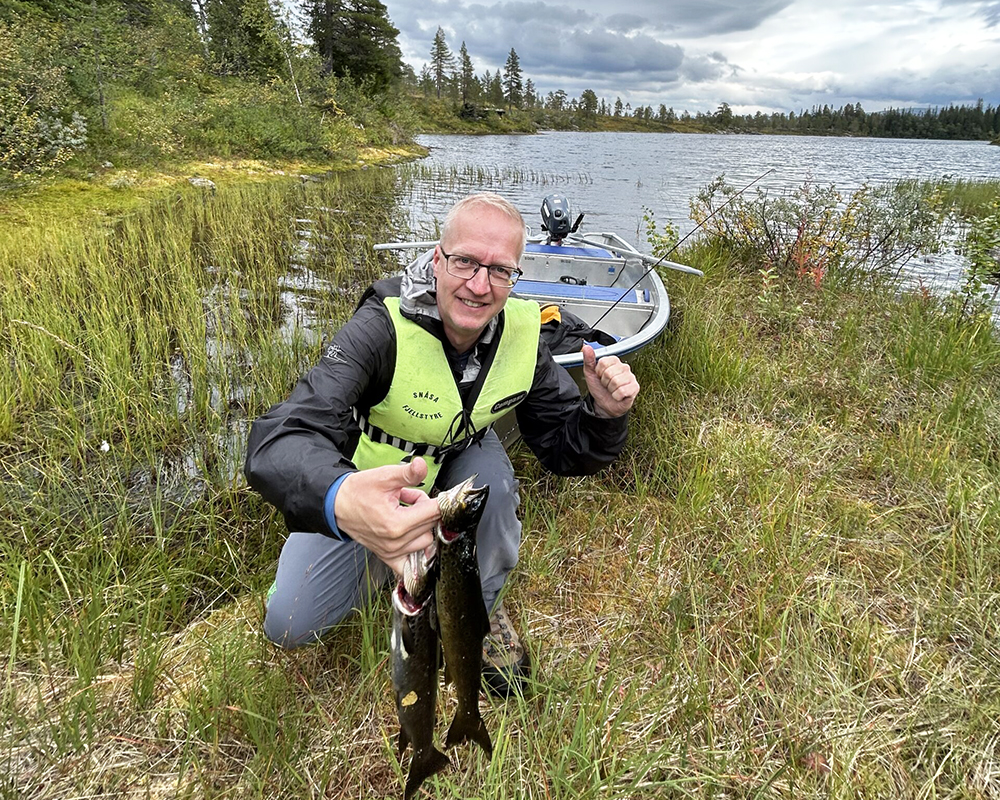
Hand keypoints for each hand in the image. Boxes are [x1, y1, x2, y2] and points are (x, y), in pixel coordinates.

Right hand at [333, 457, 440, 576]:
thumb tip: (422, 466)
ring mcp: (392, 552)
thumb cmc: (358, 491)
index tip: (441, 494)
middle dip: (426, 509)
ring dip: (422, 525)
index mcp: (396, 523)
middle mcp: (396, 542)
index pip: (433, 512)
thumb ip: (407, 474)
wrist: (338, 505)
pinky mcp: (388, 557)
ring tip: (406, 512)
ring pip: (426, 540)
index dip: (440, 500)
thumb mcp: (384, 476)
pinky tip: (412, 537)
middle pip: (431, 525)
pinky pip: (411, 563)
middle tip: (411, 498)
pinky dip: (417, 550)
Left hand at [582, 344, 639, 417]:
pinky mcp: (635, 388)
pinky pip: (622, 391)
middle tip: (606, 385)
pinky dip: (617, 396)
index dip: (599, 372)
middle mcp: (624, 367)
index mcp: (613, 361)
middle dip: (605, 382)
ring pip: (616, 382)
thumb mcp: (590, 374)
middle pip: (609, 373)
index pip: (603, 362)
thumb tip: (587, 348)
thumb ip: (588, 360)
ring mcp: (631, 377)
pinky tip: (618, 395)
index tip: (600, 377)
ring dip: (610, 389)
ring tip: (612, 390)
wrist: (604, 404)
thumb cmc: (600, 388)